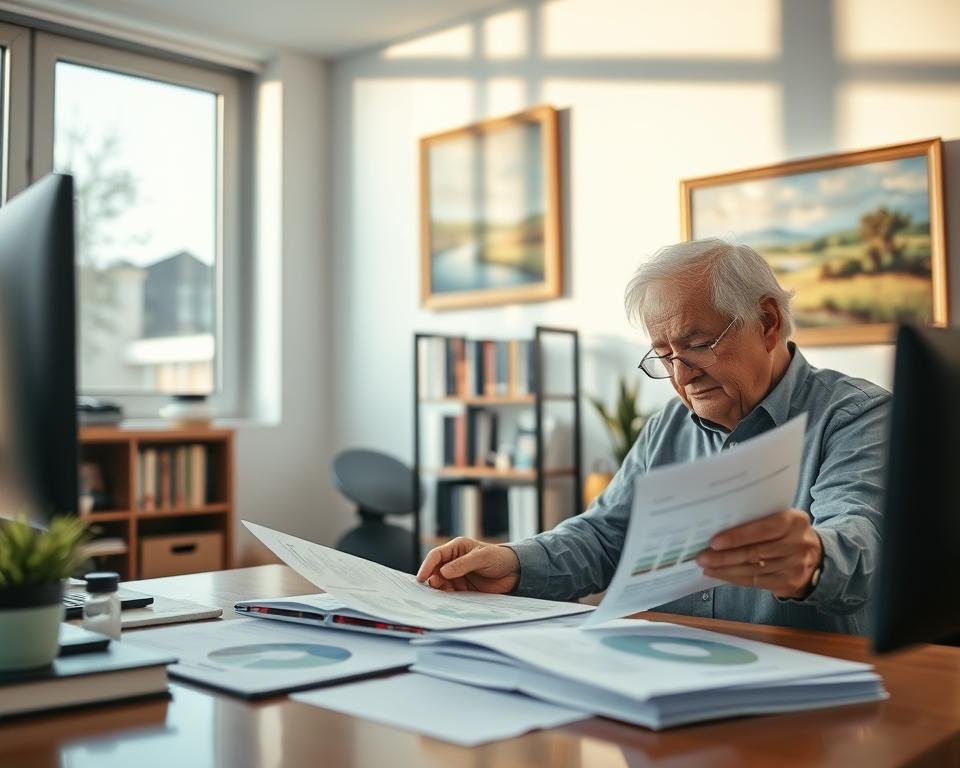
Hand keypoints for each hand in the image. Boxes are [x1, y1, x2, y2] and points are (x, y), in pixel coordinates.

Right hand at [415, 537, 519, 593]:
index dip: (427, 566)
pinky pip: (450, 592)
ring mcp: (458, 575)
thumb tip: (443, 572)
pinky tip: (447, 601)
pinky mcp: (463, 587)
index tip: (422, 577)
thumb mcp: (482, 558)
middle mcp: (454, 561)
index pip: (436, 555)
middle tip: (430, 589)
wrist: (515, 572)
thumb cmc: (500, 558)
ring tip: (438, 597)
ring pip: (441, 583)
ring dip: (438, 589)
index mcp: (457, 548)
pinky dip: (447, 596)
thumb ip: (462, 564)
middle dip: (431, 579)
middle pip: (435, 570)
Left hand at [696, 509, 822, 598]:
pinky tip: (719, 574)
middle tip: (702, 556)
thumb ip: (759, 520)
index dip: (738, 536)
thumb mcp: (782, 518)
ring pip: (753, 569)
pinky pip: (756, 582)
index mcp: (794, 521)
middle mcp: (798, 544)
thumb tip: (719, 525)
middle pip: (755, 552)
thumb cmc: (788, 533)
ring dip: (725, 569)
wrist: (818, 556)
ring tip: (706, 566)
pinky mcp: (789, 583)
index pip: (763, 529)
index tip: (714, 541)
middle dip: (725, 556)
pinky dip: (734, 578)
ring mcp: (795, 566)